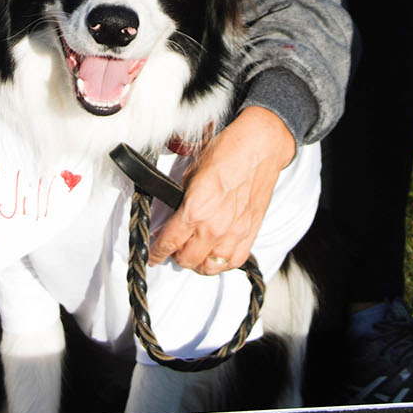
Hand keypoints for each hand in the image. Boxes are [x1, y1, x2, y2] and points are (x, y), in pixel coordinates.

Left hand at [149, 106, 294, 275]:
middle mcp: (215, 227)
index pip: (168, 243)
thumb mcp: (191, 172)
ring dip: (197, 262)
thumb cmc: (228, 151)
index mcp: (195, 210)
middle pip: (186, 260)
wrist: (259, 146)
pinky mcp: (250, 233)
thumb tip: (171, 215)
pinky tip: (215, 253)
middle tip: (172, 247)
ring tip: (192, 252)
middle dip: (174, 255)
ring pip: (209, 266)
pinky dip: (221, 262)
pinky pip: (233, 262)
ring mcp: (234, 233)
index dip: (156, 252)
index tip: (153, 255)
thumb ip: (180, 199)